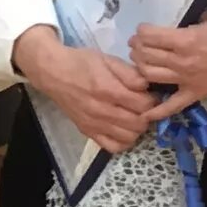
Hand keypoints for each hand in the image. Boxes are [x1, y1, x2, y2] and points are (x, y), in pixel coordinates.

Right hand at [12, 26, 154, 153]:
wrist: (53, 73)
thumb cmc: (82, 63)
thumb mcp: (108, 60)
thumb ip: (130, 74)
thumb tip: (148, 87)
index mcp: (109, 89)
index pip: (144, 104)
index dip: (152, 99)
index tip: (149, 94)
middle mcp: (102, 110)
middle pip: (139, 123)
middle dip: (147, 114)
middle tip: (142, 106)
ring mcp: (94, 124)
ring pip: (129, 137)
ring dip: (137, 128)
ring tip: (134, 116)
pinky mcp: (87, 132)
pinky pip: (112, 147)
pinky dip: (123, 141)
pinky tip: (123, 129)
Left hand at [128, 15, 206, 124]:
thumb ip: (189, 24)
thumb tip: (172, 24)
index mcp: (187, 40)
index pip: (149, 36)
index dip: (141, 31)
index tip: (142, 29)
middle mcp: (184, 61)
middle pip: (145, 55)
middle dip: (137, 47)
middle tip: (138, 43)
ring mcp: (189, 79)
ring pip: (150, 76)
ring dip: (140, 67)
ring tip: (141, 61)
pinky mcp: (197, 93)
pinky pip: (173, 106)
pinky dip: (157, 112)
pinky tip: (144, 114)